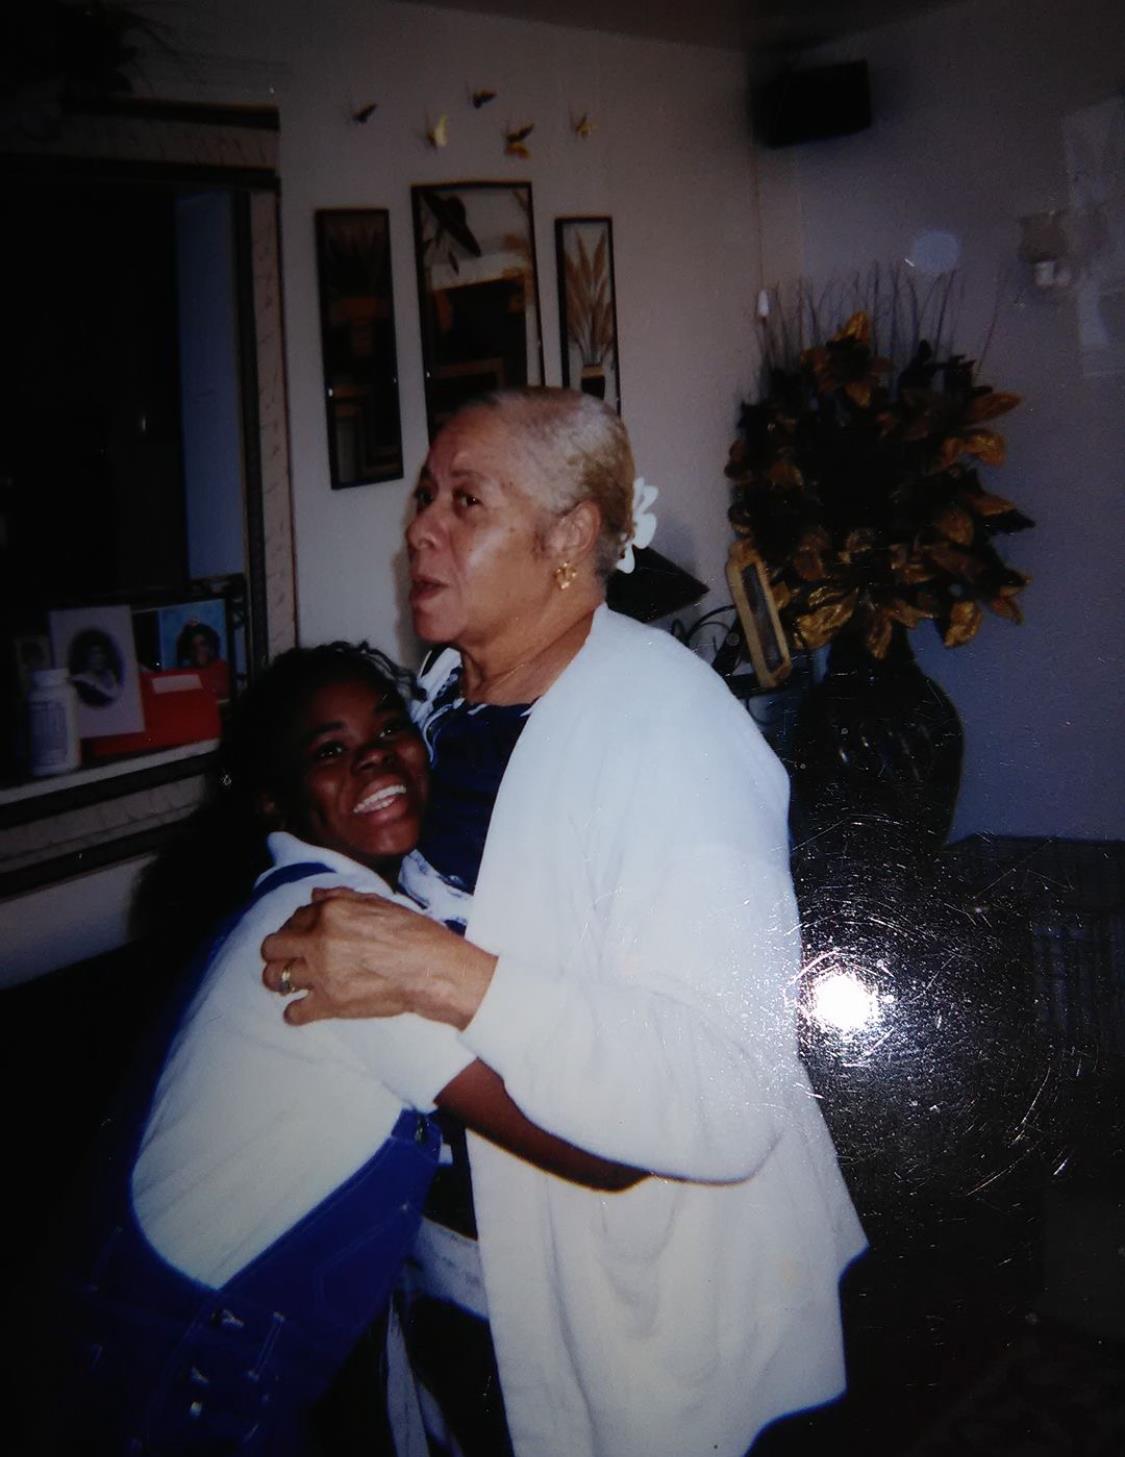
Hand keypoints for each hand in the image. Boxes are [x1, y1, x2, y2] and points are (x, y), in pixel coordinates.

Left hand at [261, 887, 495, 1027]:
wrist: (432, 970)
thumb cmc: (414, 933)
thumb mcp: (380, 903)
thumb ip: (342, 897)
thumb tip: (315, 894)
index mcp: (330, 912)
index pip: (295, 918)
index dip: (296, 927)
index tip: (303, 937)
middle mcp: (318, 940)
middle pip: (271, 947)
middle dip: (276, 953)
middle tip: (289, 959)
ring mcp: (320, 974)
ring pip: (274, 978)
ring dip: (279, 981)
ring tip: (290, 984)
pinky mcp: (328, 1003)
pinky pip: (293, 1012)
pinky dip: (295, 1012)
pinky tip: (304, 1009)